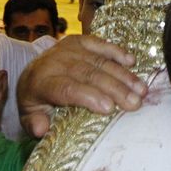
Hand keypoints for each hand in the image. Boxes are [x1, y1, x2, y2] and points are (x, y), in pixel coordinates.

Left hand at [16, 34, 144, 136]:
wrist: (31, 72)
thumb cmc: (35, 100)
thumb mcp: (29, 115)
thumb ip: (33, 123)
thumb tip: (41, 129)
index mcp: (41, 82)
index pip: (66, 88)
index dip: (88, 96)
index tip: (109, 108)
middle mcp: (55, 62)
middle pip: (88, 74)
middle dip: (114, 88)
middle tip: (135, 103)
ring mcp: (68, 49)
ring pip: (99, 61)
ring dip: (122, 75)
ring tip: (141, 89)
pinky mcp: (79, 41)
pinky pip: (100, 44)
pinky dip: (117, 52)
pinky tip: (132, 62)